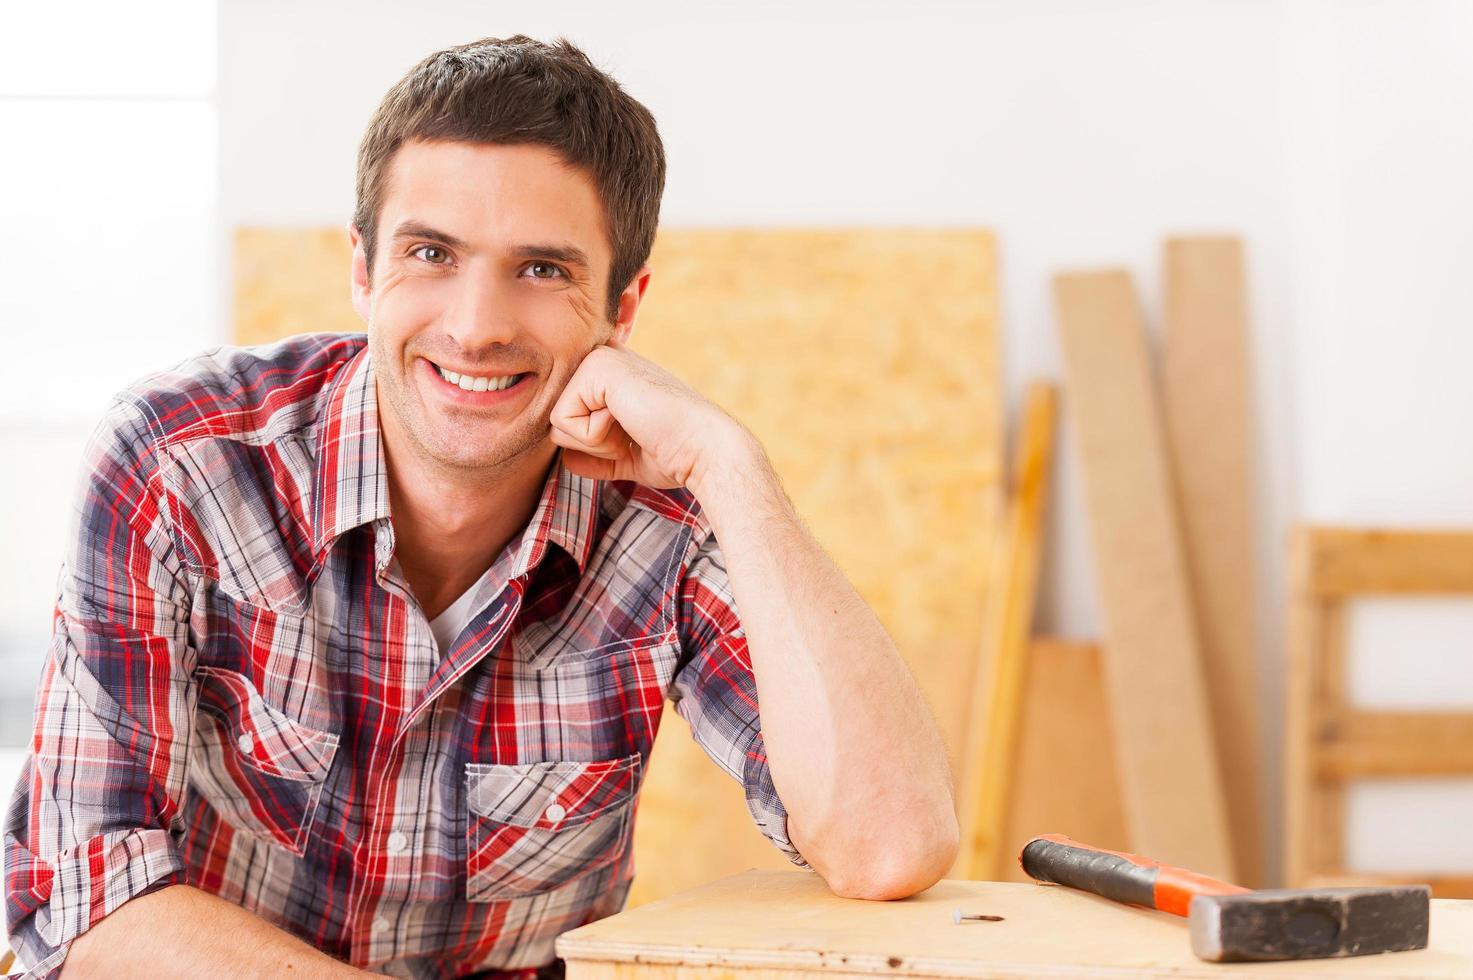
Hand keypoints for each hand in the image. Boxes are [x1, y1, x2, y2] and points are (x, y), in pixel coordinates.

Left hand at [548, 339, 749, 490]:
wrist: (703, 448)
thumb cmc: (674, 454)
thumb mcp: (628, 455)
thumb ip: (597, 456)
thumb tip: (569, 461)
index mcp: (612, 376)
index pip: (570, 419)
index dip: (597, 444)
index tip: (638, 438)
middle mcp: (603, 359)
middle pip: (558, 421)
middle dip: (591, 444)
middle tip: (634, 434)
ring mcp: (599, 358)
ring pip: (557, 422)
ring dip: (594, 442)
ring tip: (633, 427)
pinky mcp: (595, 367)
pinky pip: (563, 420)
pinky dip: (594, 437)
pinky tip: (628, 422)